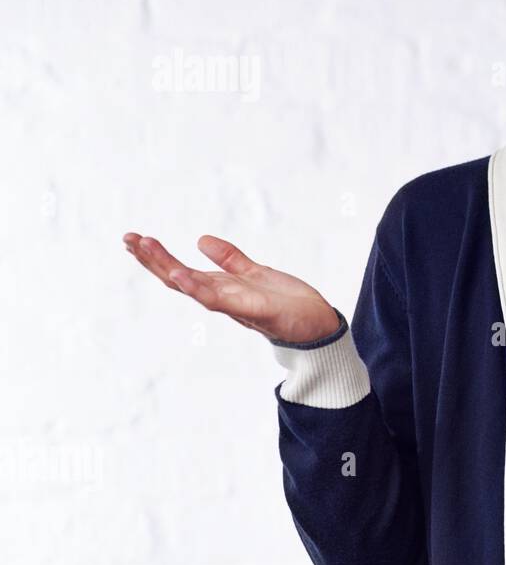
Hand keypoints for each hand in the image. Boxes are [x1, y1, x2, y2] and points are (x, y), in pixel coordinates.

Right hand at [123, 232, 341, 343]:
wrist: (318, 326)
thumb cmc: (288, 303)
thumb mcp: (255, 273)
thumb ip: (230, 259)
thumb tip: (201, 240)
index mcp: (221, 288)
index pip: (180, 271)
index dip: (156, 257)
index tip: (134, 238)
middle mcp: (222, 298)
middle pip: (178, 278)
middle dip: (151, 260)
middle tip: (127, 238)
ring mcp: (234, 305)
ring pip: (192, 287)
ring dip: (167, 267)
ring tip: (144, 246)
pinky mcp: (253, 310)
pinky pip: (219, 300)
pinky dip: (198, 288)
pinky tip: (180, 274)